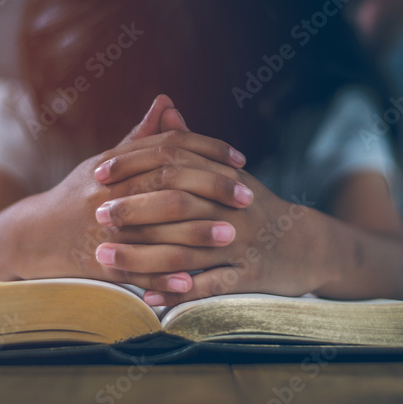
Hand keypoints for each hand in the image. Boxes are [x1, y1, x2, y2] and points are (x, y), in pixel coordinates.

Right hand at [12, 95, 248, 292]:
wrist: (34, 236)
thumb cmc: (79, 194)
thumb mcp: (106, 160)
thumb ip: (141, 136)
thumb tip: (167, 102)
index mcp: (115, 165)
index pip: (168, 149)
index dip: (208, 151)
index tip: (241, 160)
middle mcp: (109, 193)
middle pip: (167, 185)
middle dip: (210, 190)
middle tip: (246, 198)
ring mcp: (104, 230)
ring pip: (155, 230)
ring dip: (196, 234)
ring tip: (232, 235)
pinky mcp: (97, 264)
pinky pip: (135, 272)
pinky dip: (163, 277)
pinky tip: (192, 281)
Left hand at [93, 152, 321, 305]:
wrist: (306, 246)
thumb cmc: (253, 207)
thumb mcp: (227, 173)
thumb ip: (192, 145)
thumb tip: (164, 108)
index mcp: (224, 175)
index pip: (173, 159)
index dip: (133, 163)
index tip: (98, 171)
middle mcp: (233, 205)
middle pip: (177, 200)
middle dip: (133, 208)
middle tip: (97, 214)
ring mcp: (242, 241)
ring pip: (185, 247)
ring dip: (141, 254)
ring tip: (103, 258)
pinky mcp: (249, 275)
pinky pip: (207, 285)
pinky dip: (175, 291)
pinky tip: (145, 295)